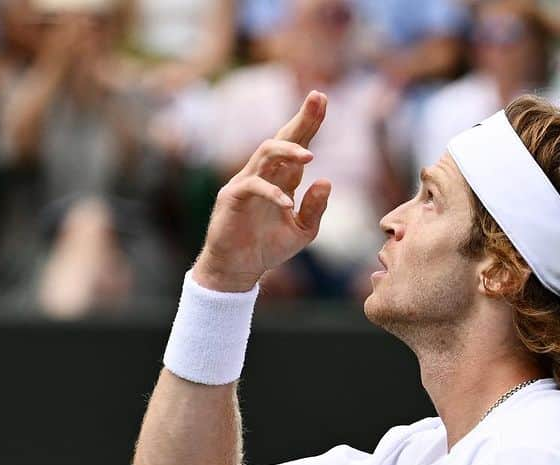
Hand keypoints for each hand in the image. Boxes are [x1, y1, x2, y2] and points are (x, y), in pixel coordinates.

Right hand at [191, 90, 331, 293]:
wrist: (238, 269)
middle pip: (282, 138)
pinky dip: (272, 193)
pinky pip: (254, 186)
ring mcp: (247, 182)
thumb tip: (326, 180)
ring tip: (309, 157)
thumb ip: (314, 208)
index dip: (309, 122)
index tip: (322, 99)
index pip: (297, 145)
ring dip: (288, 151)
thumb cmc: (267, 249)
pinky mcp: (233, 197)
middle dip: (301, 119)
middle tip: (318, 99)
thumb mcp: (301, 231)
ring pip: (265, 153)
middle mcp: (265, 175)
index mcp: (282, 179)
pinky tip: (288, 205)